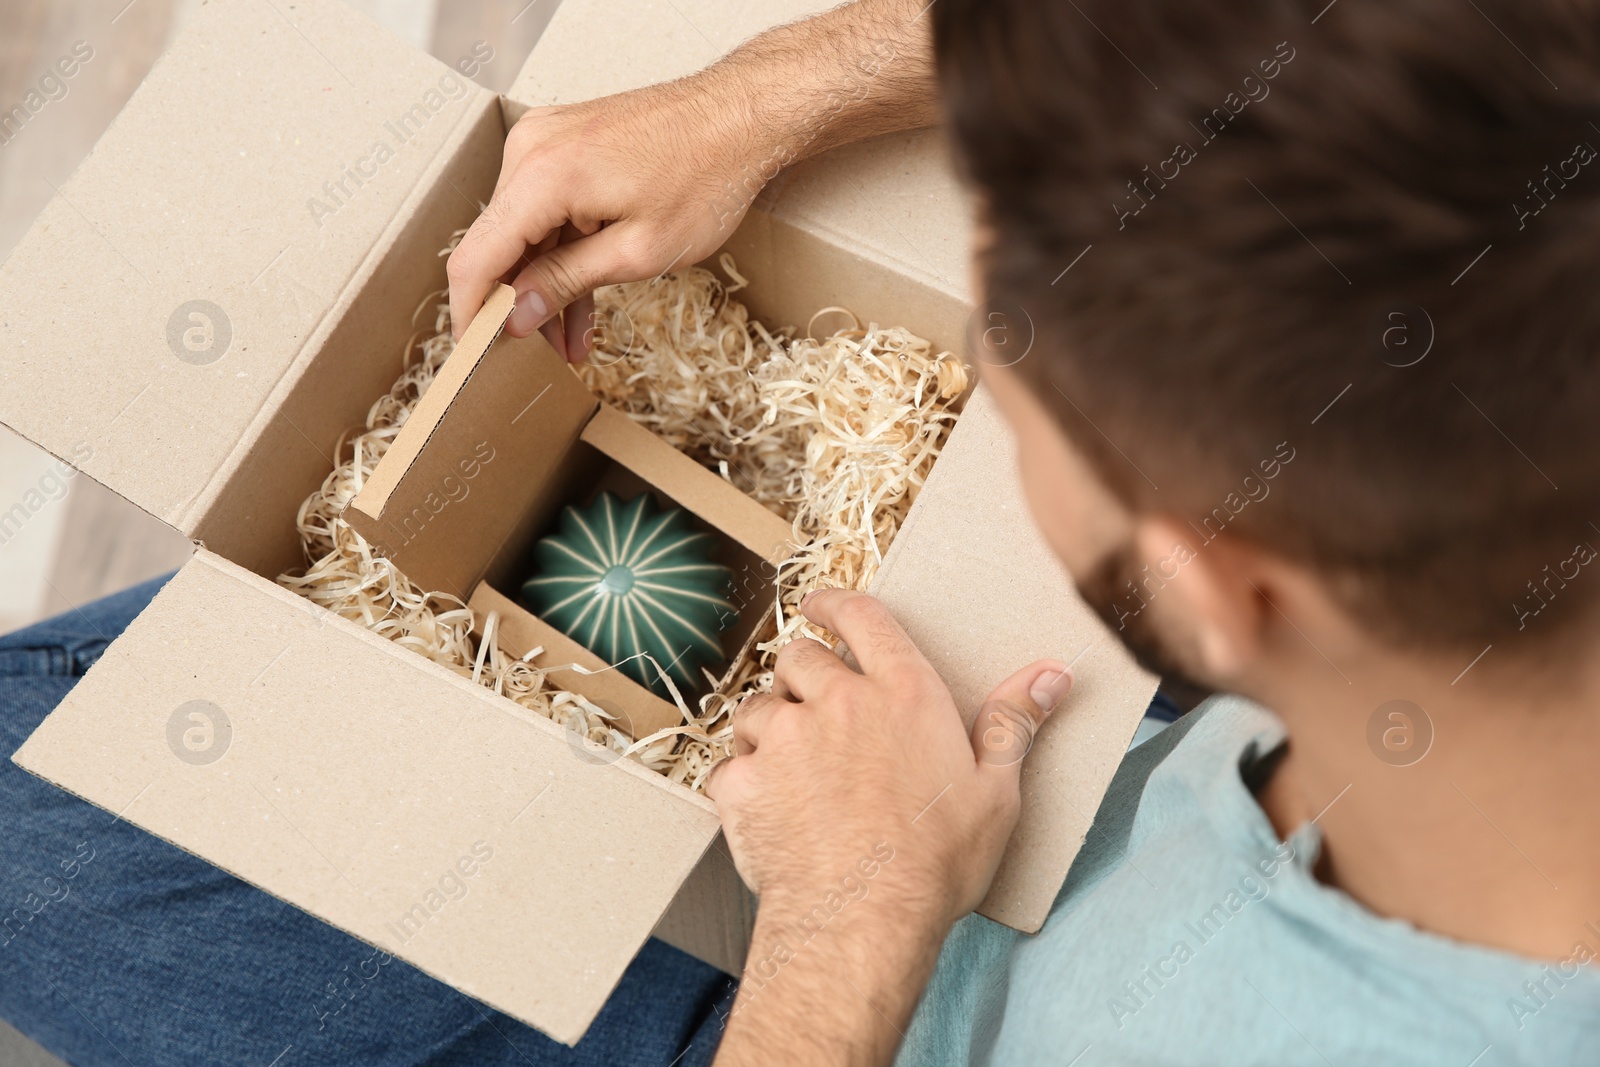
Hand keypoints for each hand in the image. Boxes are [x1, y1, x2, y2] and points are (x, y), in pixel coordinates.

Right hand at [446, 0, 938, 362]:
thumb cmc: (706, 177)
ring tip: (570, 345)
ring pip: (526, 234)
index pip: (477, 258)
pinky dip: (563, 255)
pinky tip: (581, 307)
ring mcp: (546, 144)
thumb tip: (516, 316)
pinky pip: (548, 211)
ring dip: (546, 288)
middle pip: (499, 247)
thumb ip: (566, 282)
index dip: (471, 315)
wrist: (743, 117)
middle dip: (519, 308)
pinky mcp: (565, 146)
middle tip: (538, 360)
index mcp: (539, 176)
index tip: (475, 358)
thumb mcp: (637, 251)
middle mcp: (530, 151)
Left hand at [706, 590, 1072, 1065]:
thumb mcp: (995, 793)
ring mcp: (784, 738)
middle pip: (799, 656)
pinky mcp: (745, 780)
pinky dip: (742, 778)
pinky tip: (764, 804)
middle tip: (813, 705)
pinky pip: (730, 763)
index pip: (861, 617)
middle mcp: (838, 702)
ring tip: (789, 763)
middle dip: (802, 673)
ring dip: (769, 726)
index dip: (834, 602)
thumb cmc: (935, 862)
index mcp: (902, 693)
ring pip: (758, 706)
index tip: (819, 603)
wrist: (863, 920)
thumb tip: (1050, 675)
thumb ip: (1012, 724)